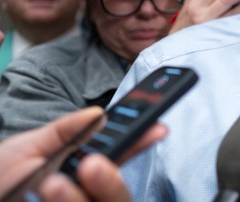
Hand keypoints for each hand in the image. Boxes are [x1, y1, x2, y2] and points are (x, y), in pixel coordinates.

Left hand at [0, 106, 166, 201]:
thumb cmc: (0, 175)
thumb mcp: (28, 147)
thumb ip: (64, 131)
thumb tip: (100, 113)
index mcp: (82, 170)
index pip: (122, 157)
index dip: (141, 143)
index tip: (156, 128)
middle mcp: (85, 194)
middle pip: (119, 197)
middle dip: (112, 182)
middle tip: (92, 165)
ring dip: (77, 198)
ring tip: (51, 184)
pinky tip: (42, 196)